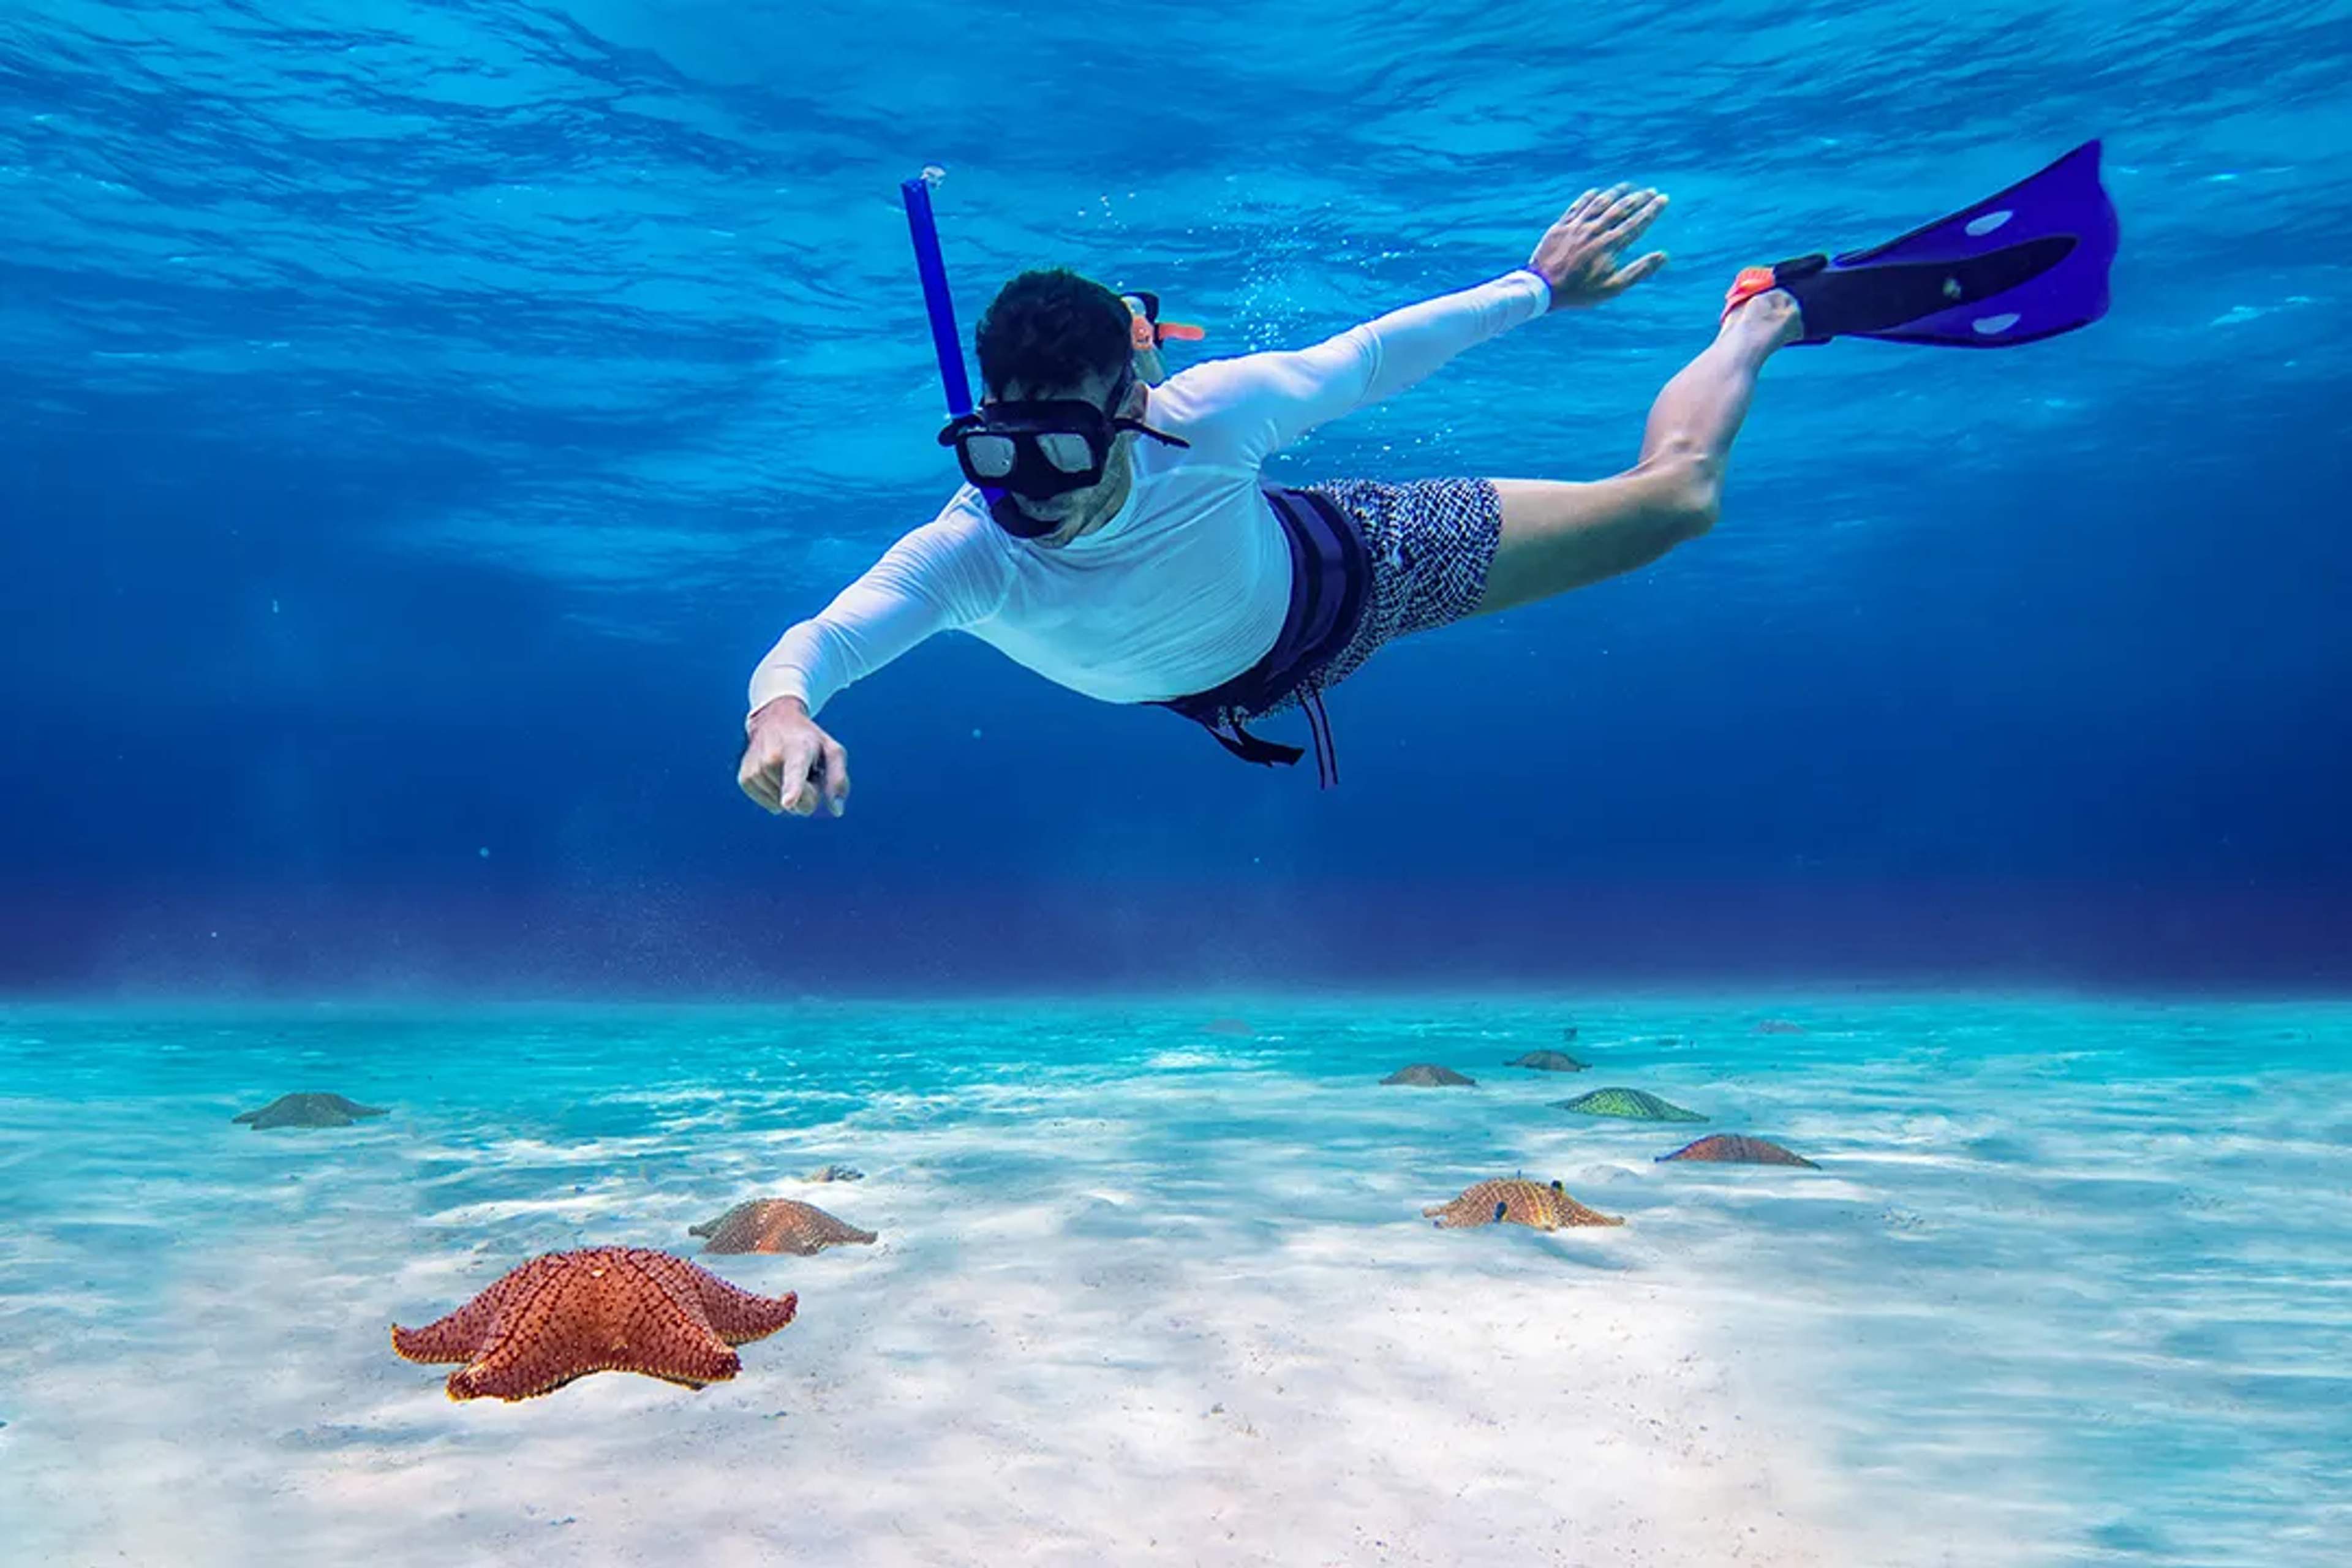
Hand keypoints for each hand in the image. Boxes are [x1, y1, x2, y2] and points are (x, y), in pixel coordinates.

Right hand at [738, 697, 850, 817]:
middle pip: (798, 802)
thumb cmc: (809, 739)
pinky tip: (777, 776)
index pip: (795, 772)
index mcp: (797, 749)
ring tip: (789, 768)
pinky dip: (778, 796)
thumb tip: (836, 811)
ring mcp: (755, 769)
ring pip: (783, 806)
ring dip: (791, 793)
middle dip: (809, 794)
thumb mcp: (832, 750)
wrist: (774, 719)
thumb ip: (839, 780)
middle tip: (805, 770)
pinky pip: (770, 805)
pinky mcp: (745, 779)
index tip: (787, 802)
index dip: (792, 789)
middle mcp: (772, 758)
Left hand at [1528, 185, 1668, 308]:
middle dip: (1639, 198)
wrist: (1541, 289)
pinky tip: (1597, 192)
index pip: (1636, 222)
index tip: (1664, 199)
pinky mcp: (1561, 226)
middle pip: (1621, 208)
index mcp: (1609, 245)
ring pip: (1600, 202)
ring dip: (1617, 193)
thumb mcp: (1612, 288)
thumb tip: (1663, 256)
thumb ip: (1639, 271)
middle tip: (1652, 191)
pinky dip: (1589, 197)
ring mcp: (1577, 226)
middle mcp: (1594, 230)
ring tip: (1629, 187)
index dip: (1652, 210)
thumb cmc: (1579, 292)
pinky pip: (1577, 206)